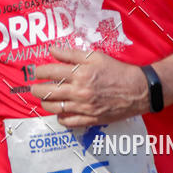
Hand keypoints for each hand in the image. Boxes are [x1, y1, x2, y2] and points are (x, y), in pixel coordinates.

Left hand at [30, 45, 149, 126]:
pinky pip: (68, 122)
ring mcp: (84, 107)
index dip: (39, 71)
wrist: (138, 90)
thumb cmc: (117, 70)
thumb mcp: (96, 56)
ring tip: (44, 98)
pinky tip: (60, 112)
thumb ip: (72, 54)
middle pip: (47, 91)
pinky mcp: (90, 119)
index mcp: (80, 73)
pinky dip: (60, 118)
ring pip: (54, 108)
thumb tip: (52, 50)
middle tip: (34, 86)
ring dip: (45, 103)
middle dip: (36, 88)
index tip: (36, 71)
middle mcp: (80, 91)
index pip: (50, 72)